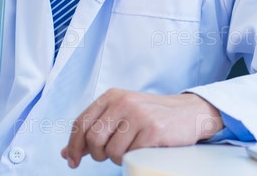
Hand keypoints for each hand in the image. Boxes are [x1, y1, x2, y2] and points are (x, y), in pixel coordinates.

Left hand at [61, 89, 223, 167]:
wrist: (189, 112)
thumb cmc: (150, 116)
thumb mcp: (120, 115)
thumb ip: (94, 131)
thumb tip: (66, 153)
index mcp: (111, 96)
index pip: (81, 123)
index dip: (73, 145)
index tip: (71, 161)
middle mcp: (123, 102)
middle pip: (93, 139)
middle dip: (96, 154)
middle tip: (106, 157)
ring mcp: (139, 116)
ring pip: (112, 151)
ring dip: (117, 159)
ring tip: (130, 151)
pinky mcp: (153, 131)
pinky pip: (132, 155)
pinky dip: (133, 159)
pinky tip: (142, 151)